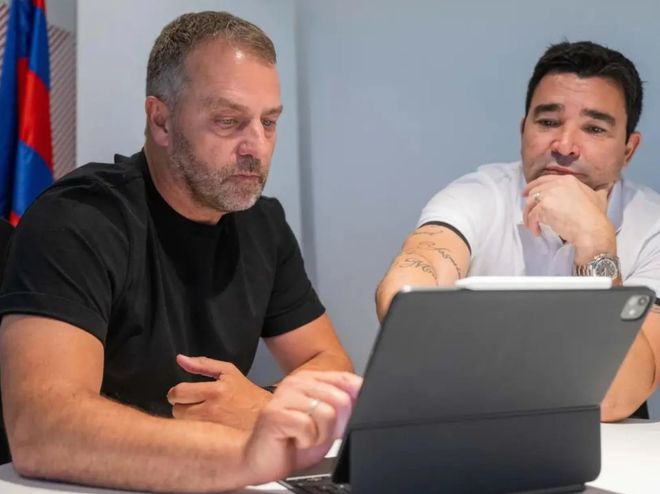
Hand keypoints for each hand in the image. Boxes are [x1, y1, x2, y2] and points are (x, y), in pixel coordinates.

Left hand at [167, 354, 271, 428]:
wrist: (267, 417)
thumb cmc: (246, 392)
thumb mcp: (228, 372)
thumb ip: (202, 364)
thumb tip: (179, 359)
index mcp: (216, 390)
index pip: (179, 392)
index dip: (176, 392)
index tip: (183, 393)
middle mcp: (213, 411)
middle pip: (177, 411)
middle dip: (180, 406)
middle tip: (192, 404)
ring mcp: (213, 428)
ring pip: (182, 425)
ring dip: (187, 419)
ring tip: (200, 415)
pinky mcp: (214, 441)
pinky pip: (192, 436)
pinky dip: (194, 431)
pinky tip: (204, 427)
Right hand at [243, 371, 361, 483]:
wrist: (262, 459)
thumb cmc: (293, 441)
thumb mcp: (327, 421)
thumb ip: (343, 405)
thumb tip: (362, 396)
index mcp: (310, 379)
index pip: (346, 380)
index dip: (354, 403)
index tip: (343, 420)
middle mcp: (297, 382)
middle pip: (341, 399)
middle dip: (336, 425)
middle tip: (317, 434)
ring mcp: (284, 395)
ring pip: (328, 413)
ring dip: (320, 435)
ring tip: (304, 436)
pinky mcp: (275, 414)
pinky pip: (309, 428)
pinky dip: (307, 441)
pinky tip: (295, 440)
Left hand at [522, 175, 615, 262]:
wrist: (592, 228)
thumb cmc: (596, 216)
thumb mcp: (599, 197)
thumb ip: (598, 190)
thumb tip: (607, 185)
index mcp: (568, 180)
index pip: (544, 180)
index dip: (533, 186)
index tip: (526, 193)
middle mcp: (557, 184)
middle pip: (534, 191)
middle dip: (528, 202)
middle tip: (526, 211)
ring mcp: (549, 195)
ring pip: (530, 203)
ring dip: (528, 215)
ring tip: (531, 225)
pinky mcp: (544, 207)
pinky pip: (532, 216)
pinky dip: (532, 224)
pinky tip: (536, 231)